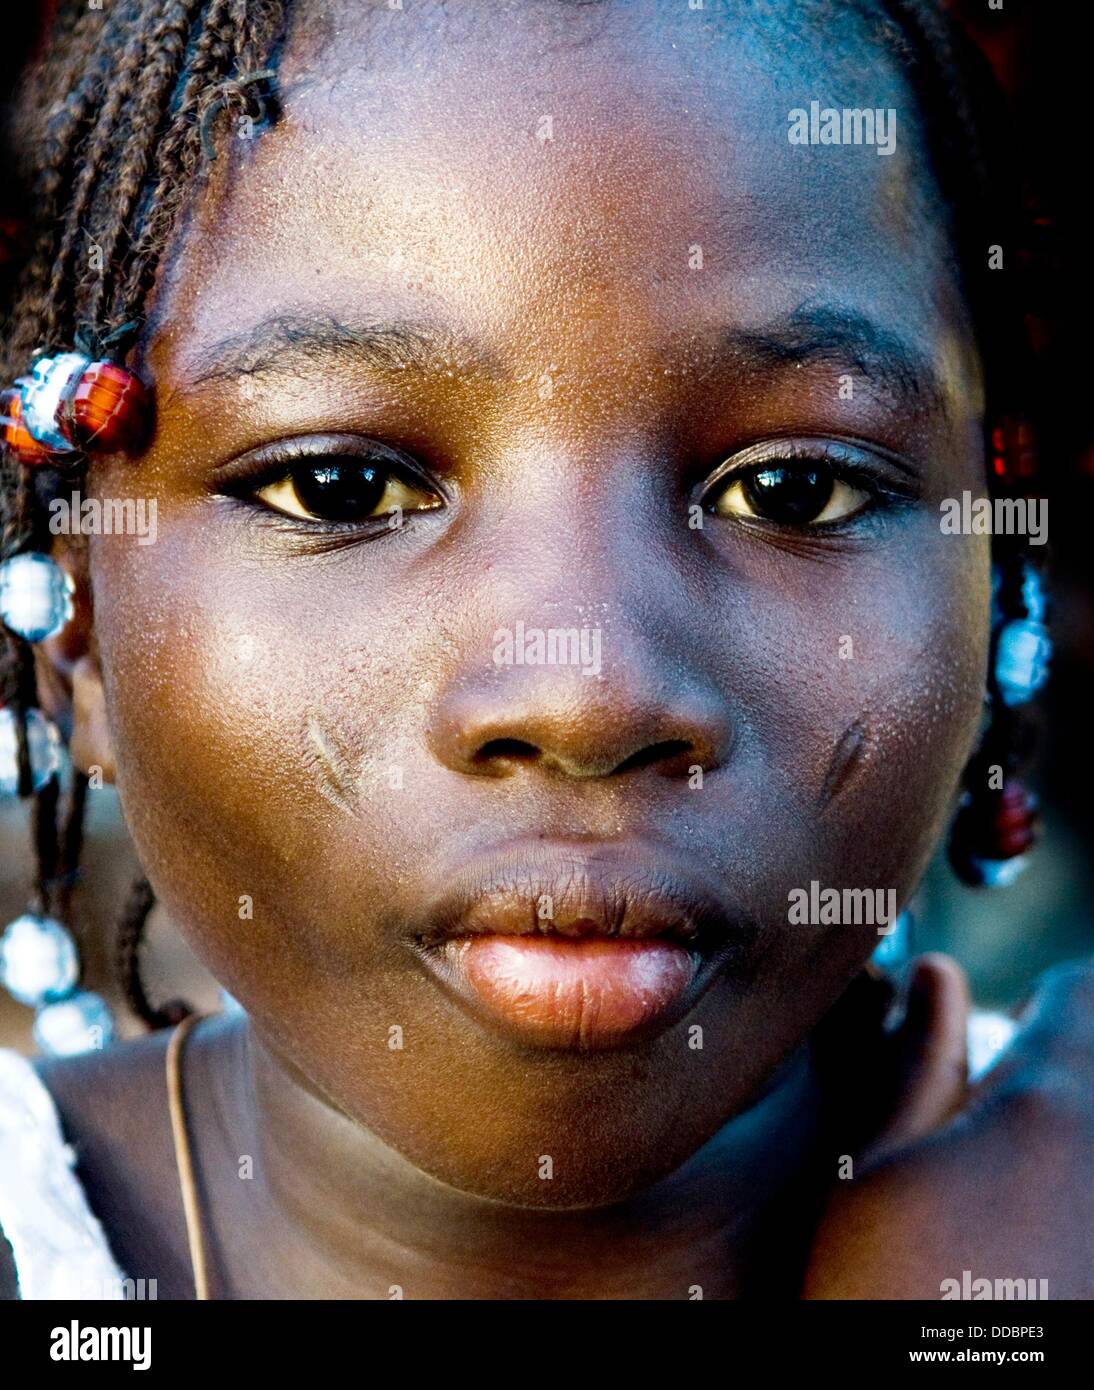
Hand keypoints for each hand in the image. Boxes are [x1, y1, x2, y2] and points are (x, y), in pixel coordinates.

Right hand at [802, 954, 1093, 1299]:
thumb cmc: (896, 1309)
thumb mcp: (871, 1177)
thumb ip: (914, 1063)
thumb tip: (937, 973)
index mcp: (1049, 1106)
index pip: (1083, 995)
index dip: (1042, 1011)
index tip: (1005, 1045)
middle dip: (1067, 1077)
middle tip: (1009, 1128)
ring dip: (1080, 1143)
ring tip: (1025, 1200)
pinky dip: (1082, 1203)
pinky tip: (1042, 1250)